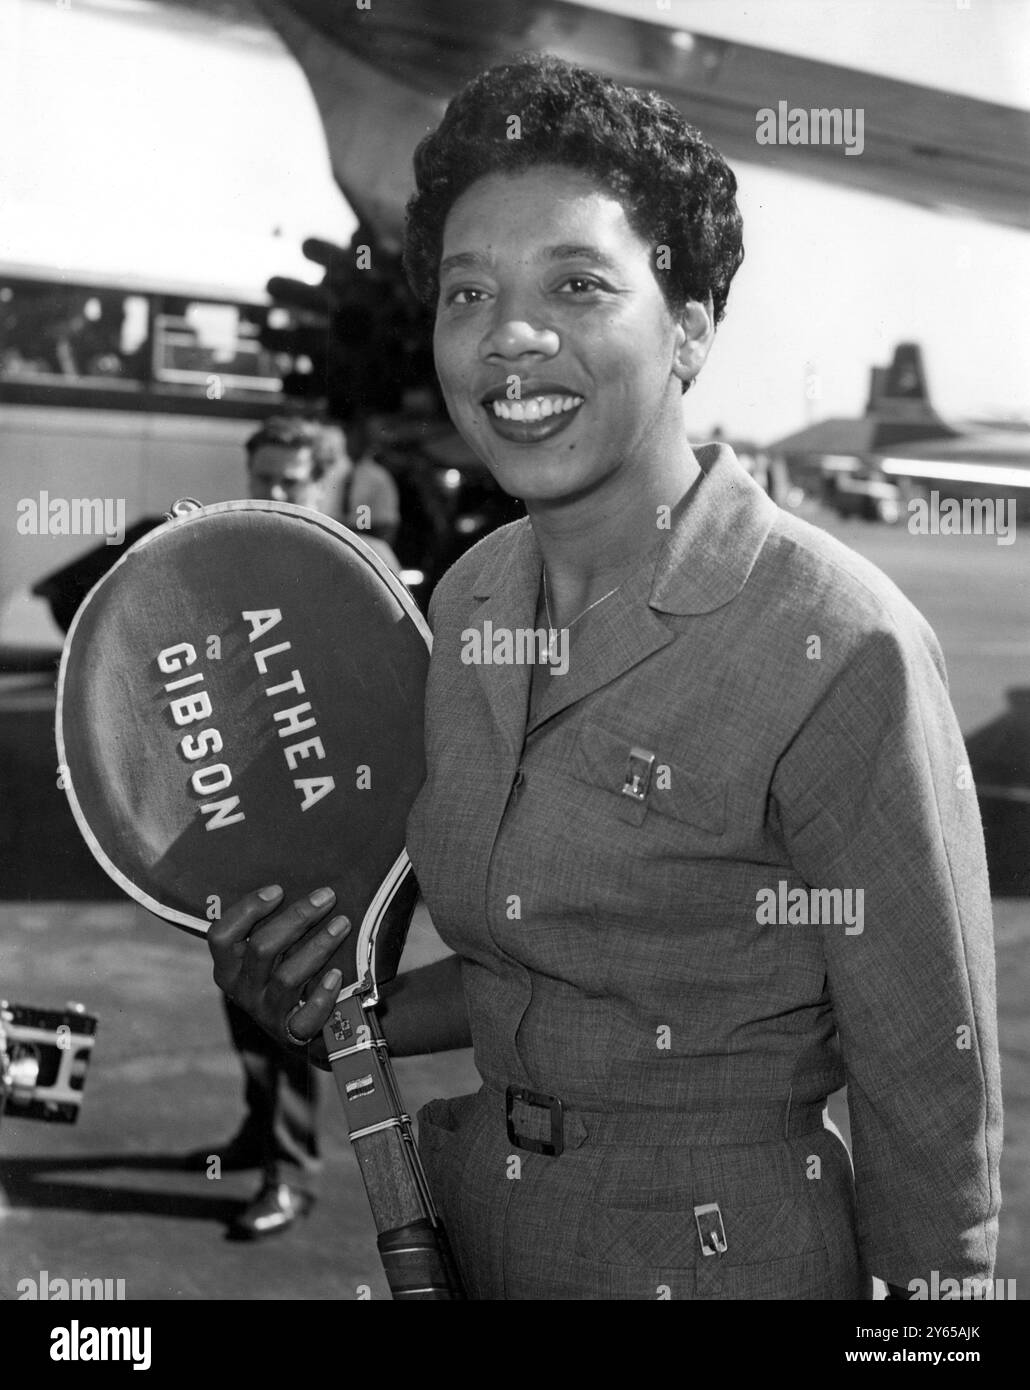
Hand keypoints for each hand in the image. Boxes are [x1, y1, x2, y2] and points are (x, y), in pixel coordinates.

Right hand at [208, 885, 351, 1068]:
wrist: (306, 1030)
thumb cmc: (287, 972)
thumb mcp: (270, 950)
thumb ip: (272, 924)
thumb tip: (300, 881)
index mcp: (228, 966)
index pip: (220, 936)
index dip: (247, 910)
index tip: (278, 889)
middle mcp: (241, 990)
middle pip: (262, 949)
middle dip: (297, 918)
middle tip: (327, 896)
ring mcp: (266, 1013)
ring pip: (287, 977)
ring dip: (318, 946)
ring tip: (343, 923)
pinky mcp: (292, 1034)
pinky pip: (305, 1018)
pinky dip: (322, 996)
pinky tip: (337, 975)